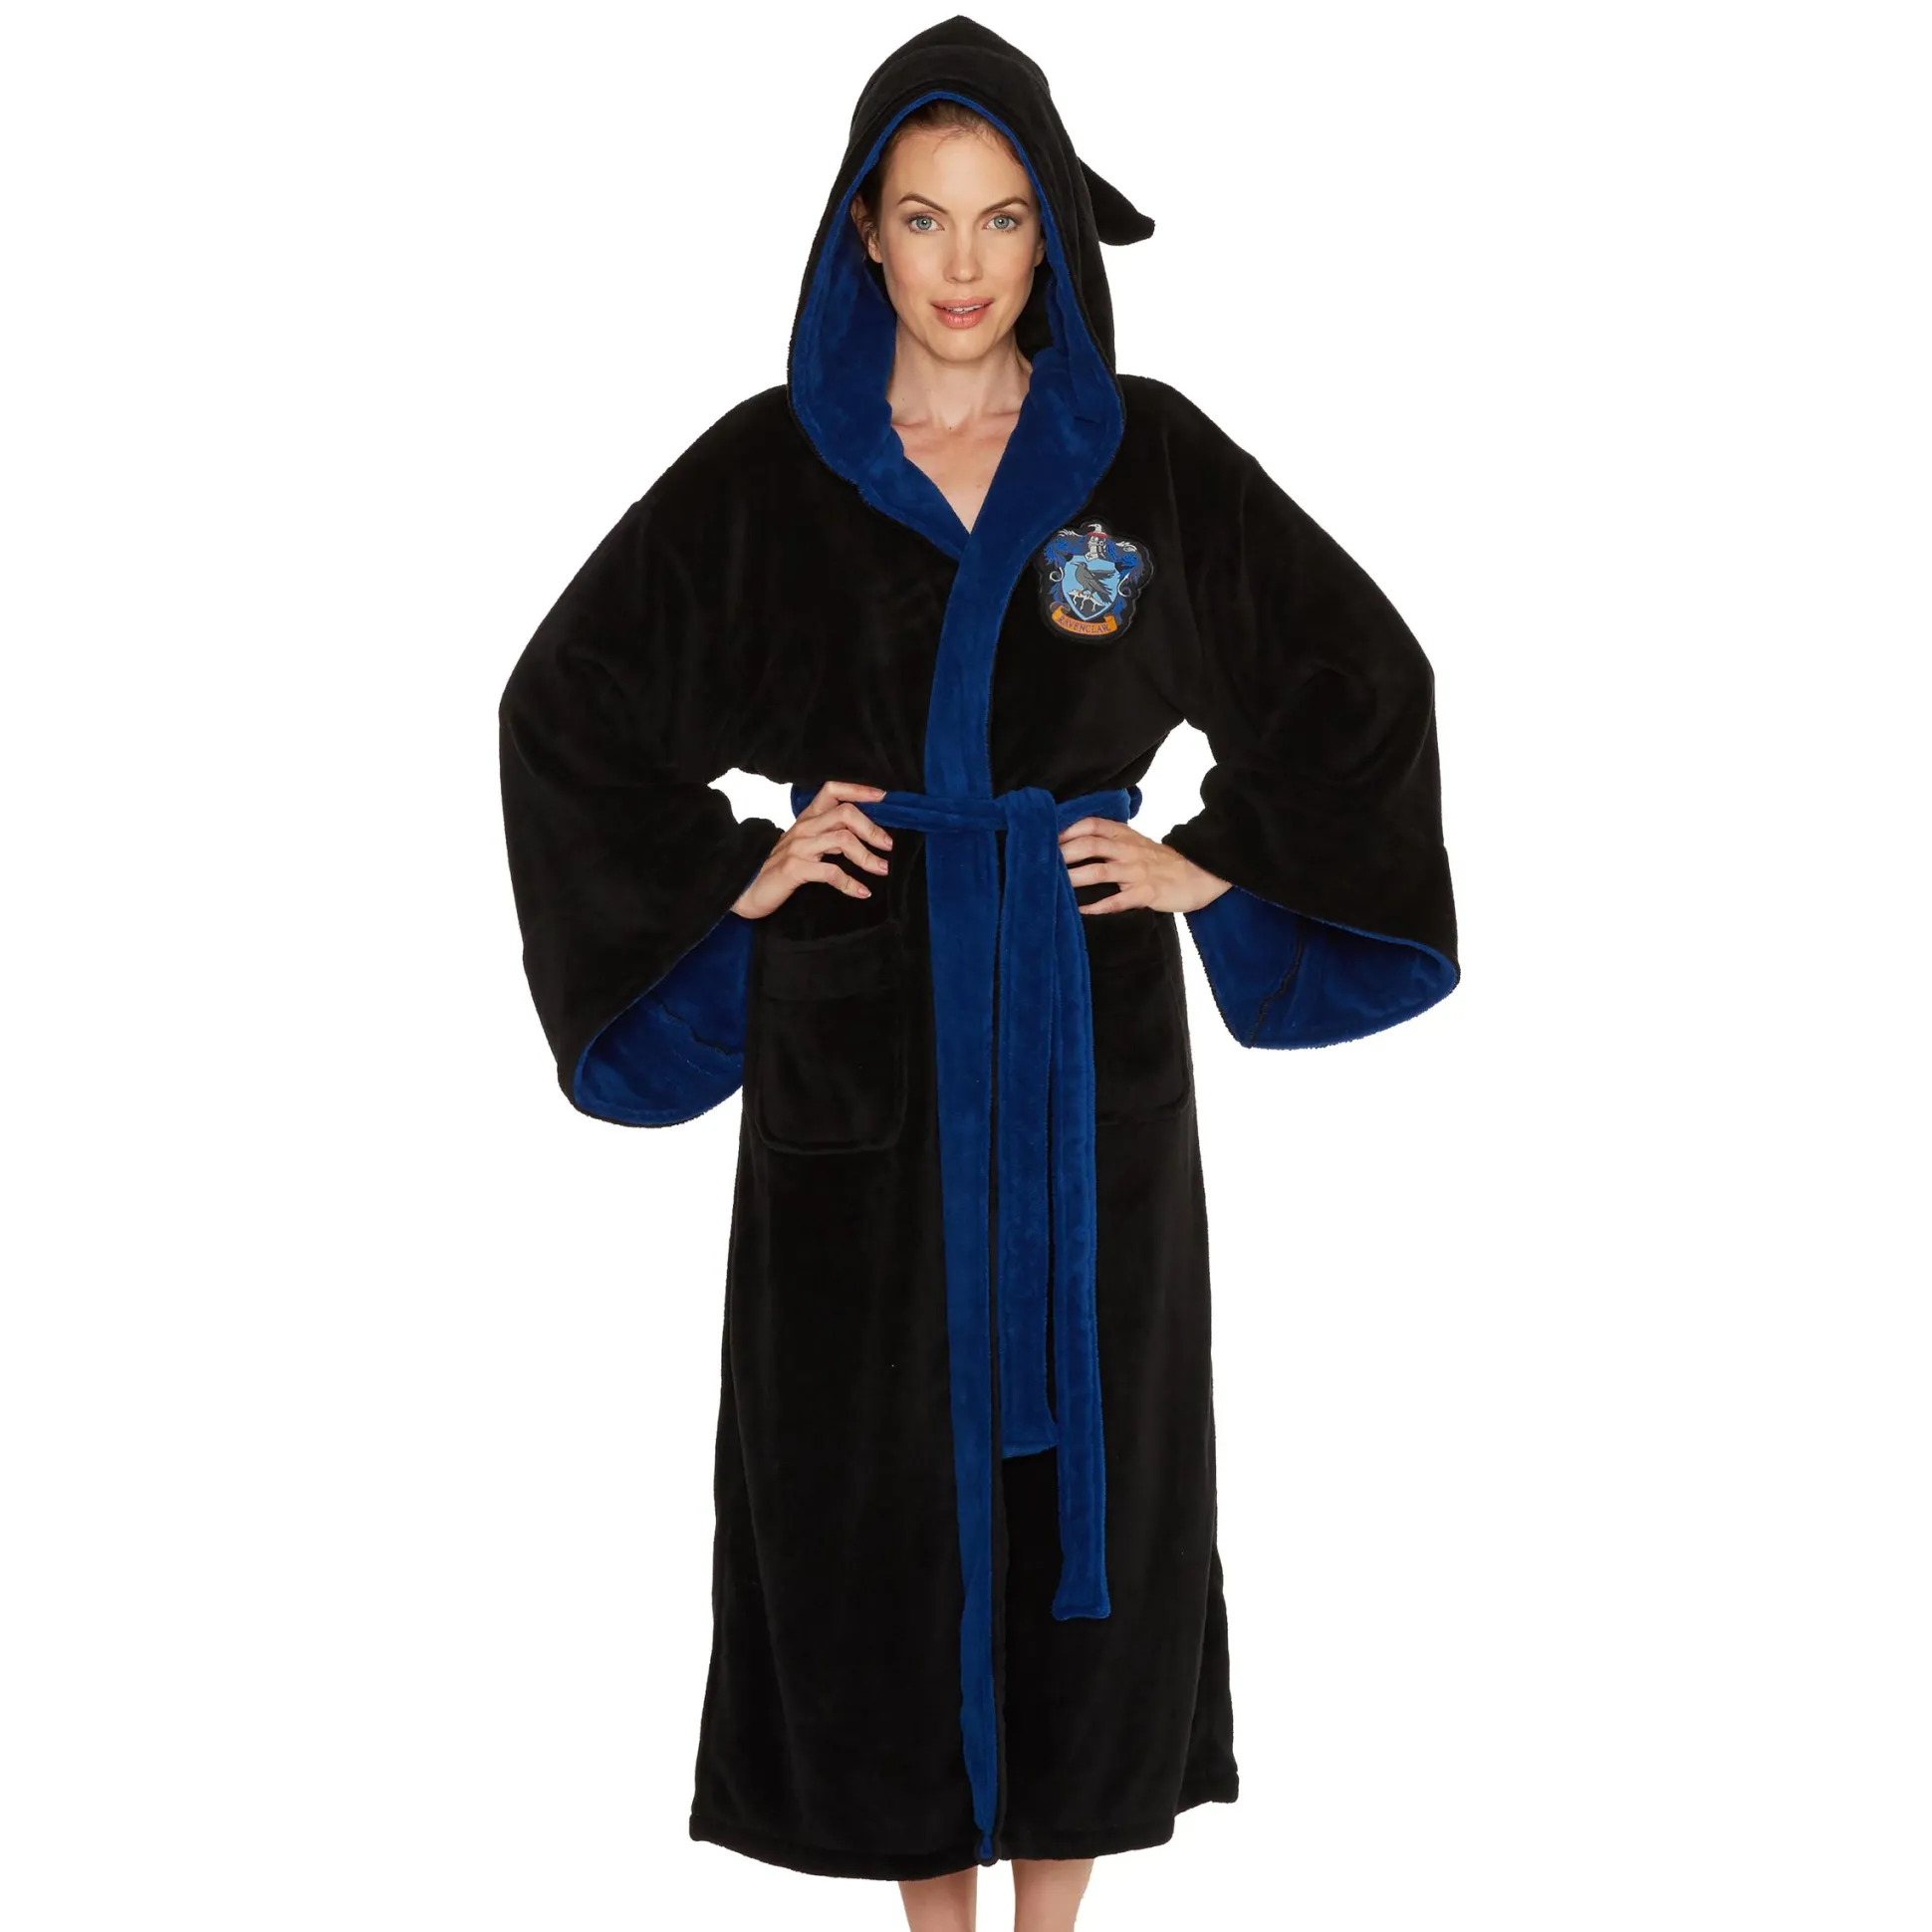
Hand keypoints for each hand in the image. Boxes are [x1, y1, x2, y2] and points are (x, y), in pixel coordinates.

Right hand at [731, 780, 893, 918]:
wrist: (746, 889)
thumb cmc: (779, 868)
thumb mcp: (805, 846)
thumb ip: (828, 837)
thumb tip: (863, 836)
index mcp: (807, 819)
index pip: (833, 790)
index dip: (859, 790)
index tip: (884, 798)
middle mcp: (804, 827)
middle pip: (845, 813)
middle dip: (872, 828)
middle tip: (889, 846)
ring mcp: (798, 847)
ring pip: (841, 839)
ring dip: (867, 856)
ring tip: (882, 869)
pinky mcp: (794, 868)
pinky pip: (830, 872)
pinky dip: (850, 883)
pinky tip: (862, 892)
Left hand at [1057, 818, 1232, 915]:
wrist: (1199, 874)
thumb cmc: (1160, 861)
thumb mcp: (1136, 842)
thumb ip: (1110, 839)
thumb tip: (1074, 842)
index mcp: (1124, 835)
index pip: (1092, 825)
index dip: (1067, 830)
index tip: (1045, 838)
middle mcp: (1128, 850)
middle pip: (1091, 845)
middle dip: (1064, 853)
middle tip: (1042, 862)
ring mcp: (1137, 872)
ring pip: (1100, 871)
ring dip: (1075, 877)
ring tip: (1054, 885)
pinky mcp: (1147, 893)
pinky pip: (1119, 900)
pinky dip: (1099, 906)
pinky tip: (1081, 910)